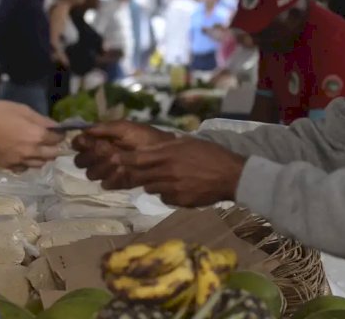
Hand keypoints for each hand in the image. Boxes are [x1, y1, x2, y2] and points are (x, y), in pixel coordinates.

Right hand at [0, 101, 63, 170]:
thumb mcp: (23, 109)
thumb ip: (41, 119)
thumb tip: (55, 126)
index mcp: (38, 136)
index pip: (58, 139)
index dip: (59, 135)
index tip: (56, 132)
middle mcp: (33, 152)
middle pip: (53, 154)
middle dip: (54, 147)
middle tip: (48, 141)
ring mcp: (21, 161)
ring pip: (41, 164)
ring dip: (42, 157)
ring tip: (36, 149)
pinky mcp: (10, 167)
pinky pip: (25, 168)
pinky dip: (27, 164)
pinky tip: (23, 155)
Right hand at [73, 121, 173, 182]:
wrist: (164, 152)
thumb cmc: (145, 136)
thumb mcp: (125, 127)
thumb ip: (104, 128)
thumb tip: (83, 131)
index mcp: (99, 140)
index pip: (78, 144)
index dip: (80, 144)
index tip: (88, 143)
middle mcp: (99, 156)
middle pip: (80, 162)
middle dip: (90, 157)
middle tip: (105, 152)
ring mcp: (108, 171)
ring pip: (91, 174)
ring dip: (102, 168)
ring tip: (117, 161)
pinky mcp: (117, 183)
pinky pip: (106, 184)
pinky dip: (113, 178)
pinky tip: (124, 171)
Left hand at [110, 137, 246, 206]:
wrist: (231, 176)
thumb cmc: (211, 154)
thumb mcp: (188, 143)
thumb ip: (168, 146)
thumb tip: (150, 148)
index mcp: (168, 155)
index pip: (137, 159)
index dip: (123, 160)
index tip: (113, 159)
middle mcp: (167, 172)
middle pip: (139, 177)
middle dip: (132, 175)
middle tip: (127, 175)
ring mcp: (173, 189)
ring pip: (151, 188)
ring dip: (152, 184)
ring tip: (165, 178)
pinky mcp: (180, 201)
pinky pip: (165, 198)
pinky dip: (167, 194)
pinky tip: (179, 188)